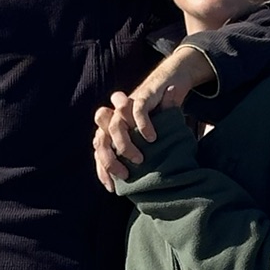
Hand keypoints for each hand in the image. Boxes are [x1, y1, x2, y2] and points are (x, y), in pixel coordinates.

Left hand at [93, 45, 214, 190]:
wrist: (169, 82)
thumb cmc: (158, 115)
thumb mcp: (145, 139)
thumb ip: (138, 153)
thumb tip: (134, 181)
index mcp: (112, 127)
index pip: (99, 150)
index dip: (102, 169)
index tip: (112, 188)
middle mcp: (116, 116)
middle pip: (101, 139)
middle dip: (109, 161)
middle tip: (126, 174)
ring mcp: (127, 105)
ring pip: (115, 126)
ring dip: (125, 145)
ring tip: (140, 159)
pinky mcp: (143, 95)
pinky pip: (137, 110)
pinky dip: (142, 126)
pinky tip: (152, 138)